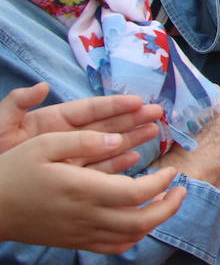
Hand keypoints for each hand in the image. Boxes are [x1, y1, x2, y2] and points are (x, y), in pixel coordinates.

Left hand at [0, 84, 164, 172]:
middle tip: (158, 114)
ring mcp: (70, 158)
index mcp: (52, 121)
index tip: (138, 101)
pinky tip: (134, 159)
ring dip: (131, 139)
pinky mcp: (70, 178)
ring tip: (154, 132)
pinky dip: (116, 165)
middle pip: (105, 127)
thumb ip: (17, 103)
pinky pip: (98, 171)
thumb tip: (41, 86)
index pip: (90, 110)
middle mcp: (66, 138)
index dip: (114, 105)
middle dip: (132, 119)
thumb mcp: (1, 123)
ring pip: (107, 147)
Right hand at [0, 137, 184, 253]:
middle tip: (181, 190)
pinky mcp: (75, 242)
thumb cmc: (14, 171)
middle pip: (142, 222)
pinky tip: (139, 220)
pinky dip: (134, 236)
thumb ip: (84, 140)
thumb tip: (117, 138)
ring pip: (131, 238)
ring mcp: (81, 234)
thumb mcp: (44, 144)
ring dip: (156, 222)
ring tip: (165, 202)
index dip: (161, 183)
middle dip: (169, 207)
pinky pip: (113, 247)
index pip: (136, 194)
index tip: (171, 170)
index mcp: (83, 191)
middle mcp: (86, 217)